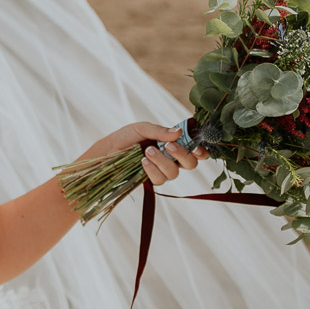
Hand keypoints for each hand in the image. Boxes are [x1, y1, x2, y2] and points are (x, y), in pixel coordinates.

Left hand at [94, 122, 209, 186]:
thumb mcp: (142, 128)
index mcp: (175, 144)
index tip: (195, 147)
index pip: (196, 150)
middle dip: (182, 155)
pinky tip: (143, 161)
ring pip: (174, 173)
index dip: (201, 151)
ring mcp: (162, 170)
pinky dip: (152, 170)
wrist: (108, 150)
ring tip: (147, 151)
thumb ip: (160, 131)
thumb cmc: (127, 137)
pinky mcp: (151, 180)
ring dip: (162, 161)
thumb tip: (179, 132)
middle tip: (168, 146)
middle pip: (191, 164)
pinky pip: (160, 179)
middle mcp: (172, 159)